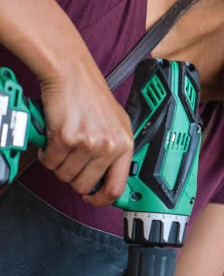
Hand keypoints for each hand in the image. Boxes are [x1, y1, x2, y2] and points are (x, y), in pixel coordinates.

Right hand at [37, 60, 132, 206]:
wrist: (72, 75)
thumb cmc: (92, 97)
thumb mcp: (117, 124)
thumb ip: (116, 150)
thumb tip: (108, 178)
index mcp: (125, 145)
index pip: (117, 186)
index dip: (102, 199)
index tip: (93, 200)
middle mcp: (109, 146)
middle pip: (84, 184)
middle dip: (72, 178)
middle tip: (70, 163)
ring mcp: (88, 143)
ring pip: (65, 175)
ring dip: (59, 165)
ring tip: (62, 147)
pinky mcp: (65, 138)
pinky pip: (51, 162)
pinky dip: (47, 156)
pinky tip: (52, 142)